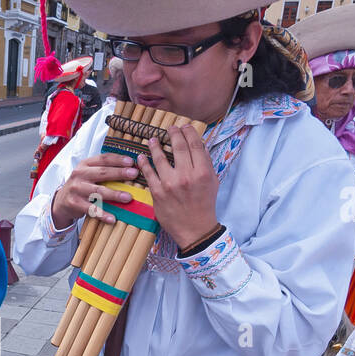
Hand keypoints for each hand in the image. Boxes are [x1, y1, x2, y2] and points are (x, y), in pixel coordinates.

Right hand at [50, 153, 140, 229]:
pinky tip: (113, 218)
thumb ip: (103, 168)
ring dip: (114, 194)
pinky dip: (103, 214)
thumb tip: (130, 166)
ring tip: (128, 197)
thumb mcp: (88, 173)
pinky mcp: (74, 203)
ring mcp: (76, 189)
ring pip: (98, 191)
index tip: (132, 161)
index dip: (118, 159)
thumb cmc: (82, 185)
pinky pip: (91, 209)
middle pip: (102, 172)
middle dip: (119, 173)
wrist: (61, 201)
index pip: (103, 159)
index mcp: (85, 164)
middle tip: (134, 174)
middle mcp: (79, 174)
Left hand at [135, 123, 220, 247]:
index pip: (194, 144)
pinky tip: (142, 157)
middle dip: (173, 133)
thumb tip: (198, 144)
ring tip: (152, 139)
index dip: (188, 132)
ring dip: (155, 145)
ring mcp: (170, 184)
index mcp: (202, 172)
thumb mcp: (212, 182)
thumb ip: (205, 163)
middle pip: (178, 146)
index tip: (184, 126)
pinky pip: (148, 173)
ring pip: (160, 157)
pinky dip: (144, 162)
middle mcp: (186, 175)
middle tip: (170, 128)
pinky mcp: (157, 192)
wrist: (195, 229)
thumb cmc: (204, 204)